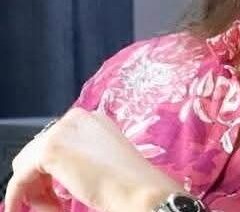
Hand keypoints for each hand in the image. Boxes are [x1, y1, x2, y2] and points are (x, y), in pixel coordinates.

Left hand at [4, 108, 183, 211]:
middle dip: (42, 179)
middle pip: (39, 151)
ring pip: (27, 164)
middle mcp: (75, 118)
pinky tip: (25, 207)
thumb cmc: (131, 179)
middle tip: (55, 202)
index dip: (53, 170)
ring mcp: (61, 131)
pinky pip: (21, 178)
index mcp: (92, 118)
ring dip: (35, 189)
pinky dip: (18, 196)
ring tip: (55, 207)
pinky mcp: (50, 150)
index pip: (56, 142)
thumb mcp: (104, 158)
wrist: (139, 188)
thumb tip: (57, 171)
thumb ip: (82, 155)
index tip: (57, 190)